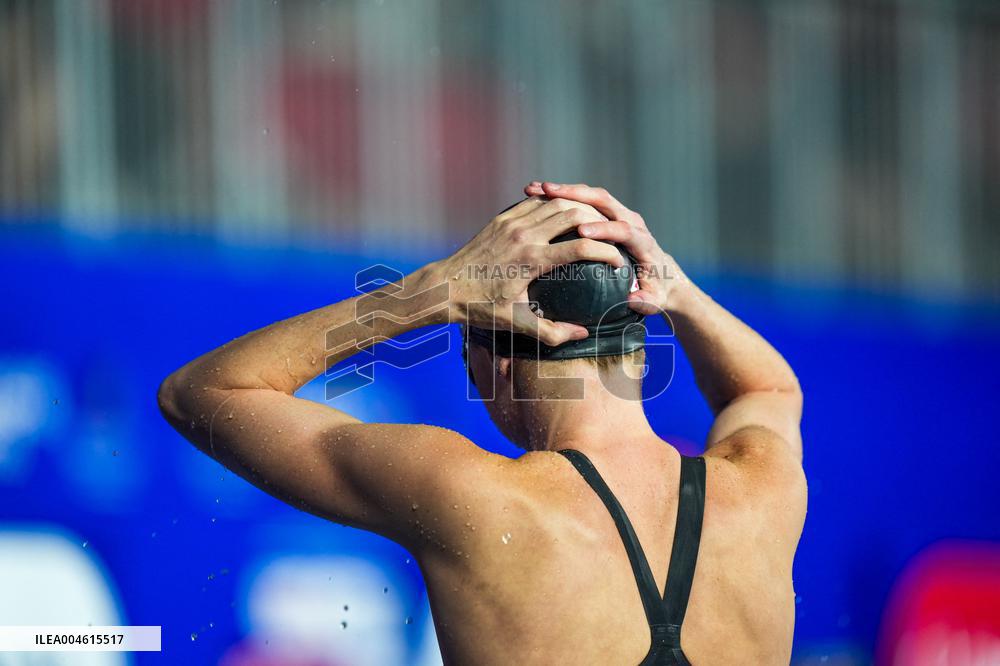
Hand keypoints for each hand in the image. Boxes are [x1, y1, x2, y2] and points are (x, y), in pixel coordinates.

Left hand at [437, 196, 623, 345]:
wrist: (445, 287)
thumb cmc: (481, 308)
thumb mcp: (517, 324)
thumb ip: (552, 332)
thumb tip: (583, 333)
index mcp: (532, 260)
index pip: (582, 246)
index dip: (607, 252)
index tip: (617, 263)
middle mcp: (524, 236)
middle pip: (574, 214)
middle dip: (599, 222)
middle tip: (611, 235)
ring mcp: (512, 223)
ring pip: (556, 202)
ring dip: (579, 208)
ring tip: (594, 222)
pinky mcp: (503, 218)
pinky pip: (536, 202)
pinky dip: (556, 204)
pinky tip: (566, 213)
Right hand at [523, 181, 684, 314]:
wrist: (663, 275)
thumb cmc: (655, 290)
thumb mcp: (654, 301)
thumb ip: (646, 301)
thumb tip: (633, 299)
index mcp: (643, 241)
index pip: (624, 229)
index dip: (603, 229)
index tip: (581, 232)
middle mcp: (632, 221)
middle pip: (605, 201)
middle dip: (577, 195)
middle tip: (550, 193)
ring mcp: (619, 214)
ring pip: (592, 195)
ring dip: (565, 190)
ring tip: (537, 188)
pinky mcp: (608, 214)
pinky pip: (585, 199)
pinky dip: (563, 195)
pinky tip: (539, 193)